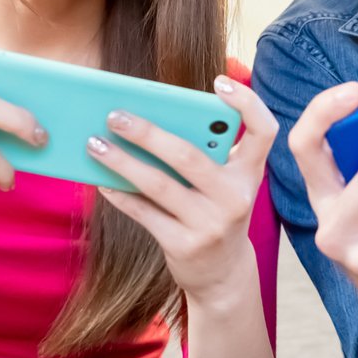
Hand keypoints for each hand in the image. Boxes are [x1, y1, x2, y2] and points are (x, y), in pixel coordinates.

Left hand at [86, 76, 280, 304]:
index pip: (264, 131)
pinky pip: (143, 212)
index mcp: (249, 173)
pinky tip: (101, 180)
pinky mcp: (184, 245)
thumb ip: (205, 153)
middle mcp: (235, 197)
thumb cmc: (216, 213)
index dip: (247, 103)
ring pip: (158, 184)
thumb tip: (150, 118)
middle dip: (147, 133)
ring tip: (94, 144)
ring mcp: (211, 224)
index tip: (219, 81)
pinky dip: (119, 193)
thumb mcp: (224, 184)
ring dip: (121, 161)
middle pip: (189, 156)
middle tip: (115, 115)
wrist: (223, 275)